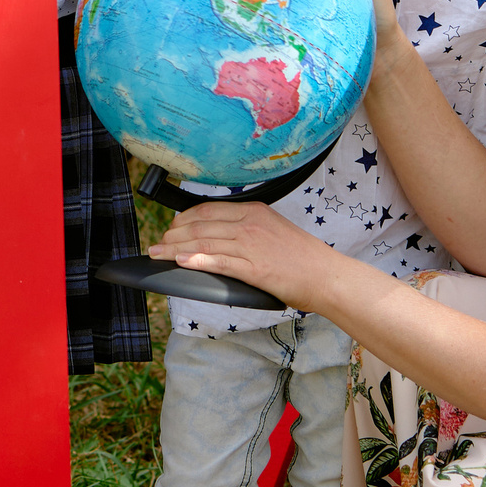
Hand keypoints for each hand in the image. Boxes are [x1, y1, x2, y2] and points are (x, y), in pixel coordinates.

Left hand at [149, 201, 329, 308]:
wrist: (327, 276)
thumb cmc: (303, 259)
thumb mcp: (274, 231)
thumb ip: (248, 229)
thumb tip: (222, 236)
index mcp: (254, 211)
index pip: (208, 210)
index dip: (184, 219)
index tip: (171, 226)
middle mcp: (250, 224)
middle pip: (200, 225)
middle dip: (173, 234)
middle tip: (158, 243)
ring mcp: (251, 245)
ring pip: (203, 242)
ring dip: (175, 248)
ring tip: (158, 253)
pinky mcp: (254, 268)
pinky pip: (218, 261)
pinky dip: (196, 260)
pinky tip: (181, 261)